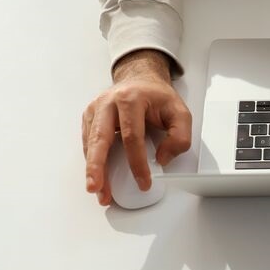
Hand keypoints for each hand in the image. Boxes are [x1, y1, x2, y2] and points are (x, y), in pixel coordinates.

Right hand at [82, 50, 192, 205]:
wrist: (141, 79)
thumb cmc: (157, 97)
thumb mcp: (180, 113)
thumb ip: (179, 137)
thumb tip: (162, 159)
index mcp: (130, 99)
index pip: (132, 137)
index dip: (137, 163)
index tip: (143, 182)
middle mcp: (108, 102)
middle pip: (100, 138)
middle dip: (97, 166)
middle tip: (96, 187)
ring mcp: (96, 109)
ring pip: (91, 143)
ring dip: (92, 169)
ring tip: (96, 190)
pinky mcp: (90, 117)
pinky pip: (88, 142)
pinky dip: (91, 161)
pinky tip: (97, 177)